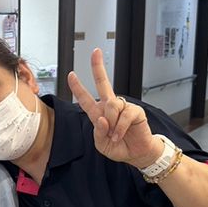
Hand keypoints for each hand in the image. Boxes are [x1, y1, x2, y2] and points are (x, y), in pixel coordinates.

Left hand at [67, 49, 162, 168]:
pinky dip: (119, 128)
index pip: (86, 99)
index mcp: (98, 114)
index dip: (77, 87)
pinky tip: (119, 134)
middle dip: (97, 67)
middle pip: (103, 83)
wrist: (136, 154)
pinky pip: (124, 115)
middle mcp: (110, 107)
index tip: (71, 75)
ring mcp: (122, 107)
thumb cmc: (119, 147)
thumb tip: (101, 119)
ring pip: (111, 105)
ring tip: (114, 134)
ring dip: (110, 123)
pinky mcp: (135, 111)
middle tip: (95, 52)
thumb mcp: (102, 145)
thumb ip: (98, 133)